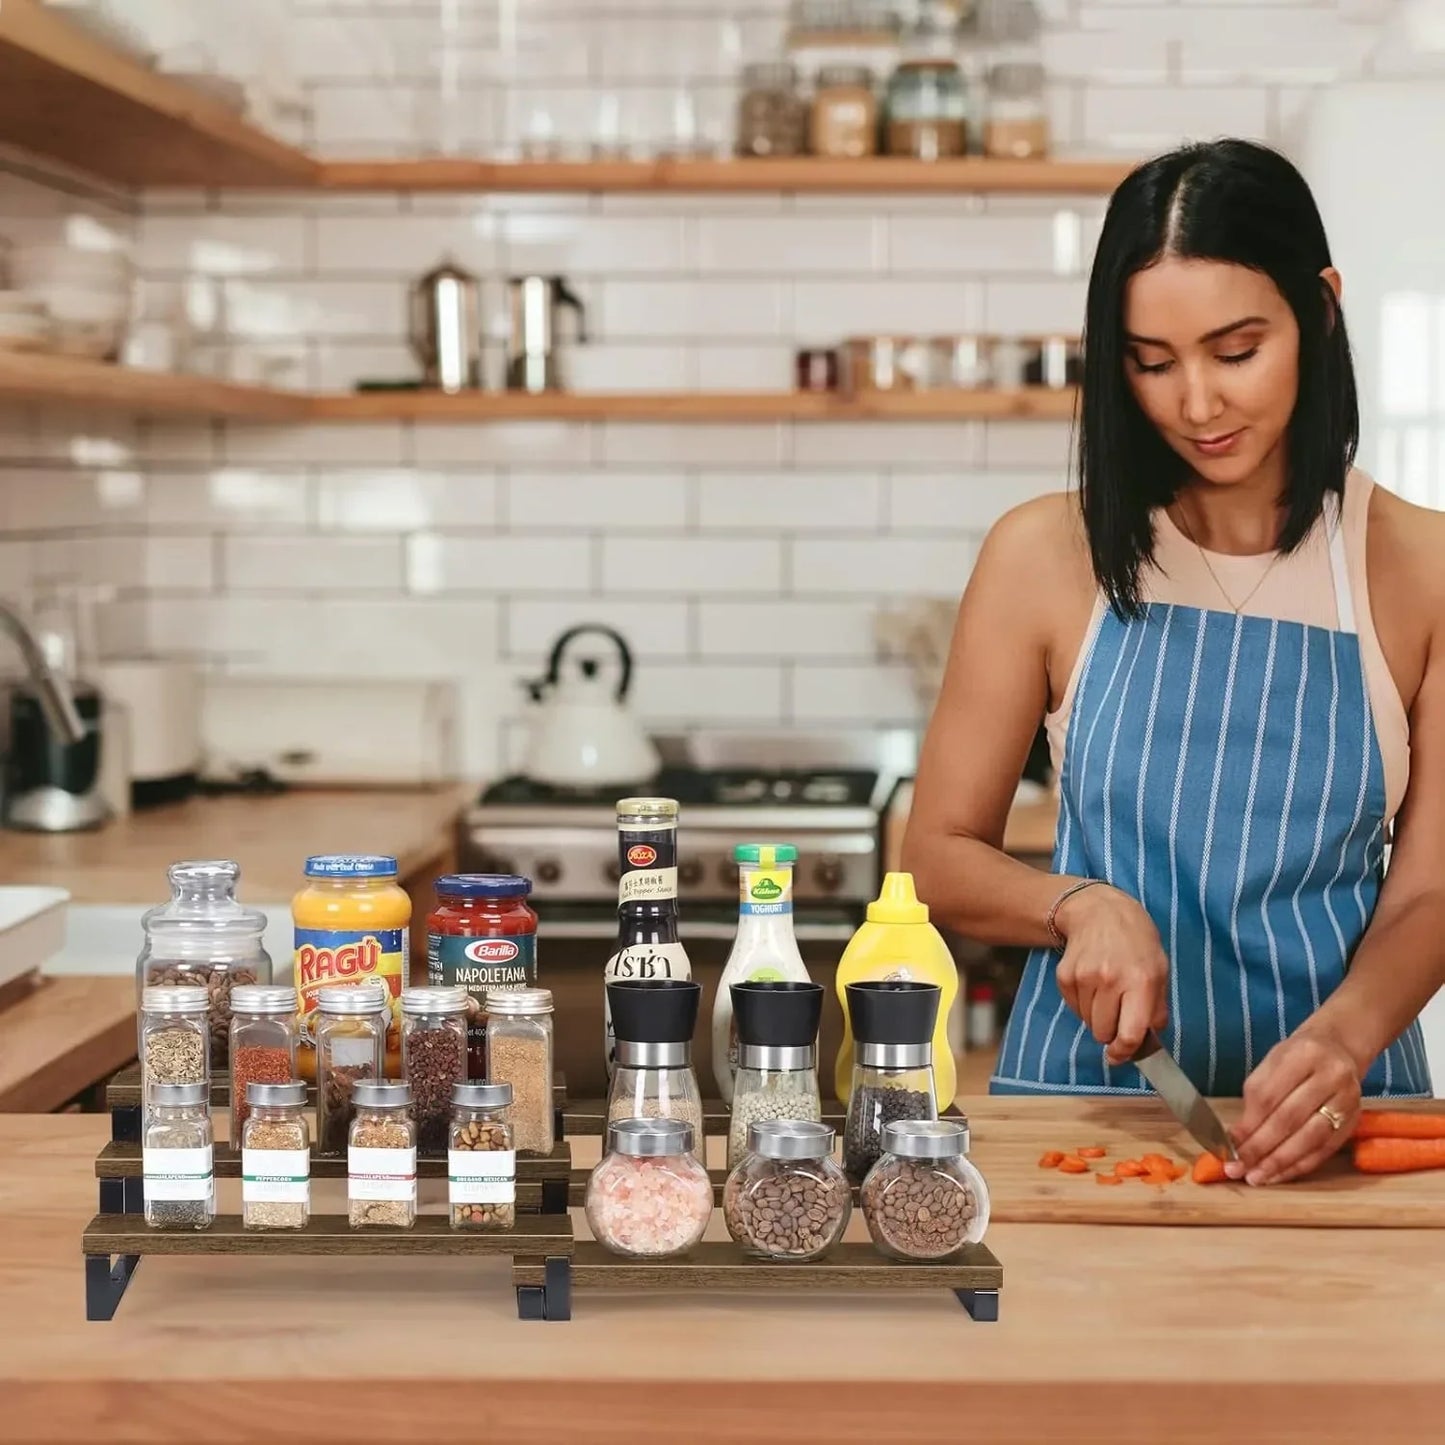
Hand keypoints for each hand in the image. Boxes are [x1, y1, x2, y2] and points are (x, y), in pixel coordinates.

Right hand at [1053, 884, 1169, 1064]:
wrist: (1099, 912)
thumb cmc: (1136, 942)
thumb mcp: (1160, 970)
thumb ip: (1157, 1008)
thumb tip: (1148, 1041)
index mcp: (1140, 981)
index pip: (1130, 1033)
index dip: (1125, 1052)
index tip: (1121, 1057)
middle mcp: (1110, 981)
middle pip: (1103, 1032)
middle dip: (1111, 1032)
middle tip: (1118, 1016)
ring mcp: (1084, 978)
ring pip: (1088, 1022)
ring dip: (1098, 1018)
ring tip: (1107, 994)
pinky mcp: (1064, 976)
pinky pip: (1074, 1008)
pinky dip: (1084, 1005)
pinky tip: (1093, 984)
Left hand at [1228, 1024, 1361, 1184]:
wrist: (1338, 1049)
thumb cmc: (1297, 1058)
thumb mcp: (1272, 1063)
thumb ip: (1256, 1096)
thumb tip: (1237, 1137)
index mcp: (1304, 1054)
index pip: (1269, 1095)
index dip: (1248, 1124)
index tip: (1229, 1145)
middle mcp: (1331, 1077)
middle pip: (1289, 1119)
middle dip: (1260, 1148)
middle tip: (1237, 1168)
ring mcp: (1346, 1102)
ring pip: (1310, 1139)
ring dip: (1279, 1163)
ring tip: (1256, 1177)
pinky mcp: (1353, 1122)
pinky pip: (1324, 1150)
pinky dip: (1299, 1166)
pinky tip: (1278, 1175)